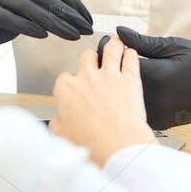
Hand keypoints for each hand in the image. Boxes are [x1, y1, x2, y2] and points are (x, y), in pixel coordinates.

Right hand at [0, 0, 92, 66]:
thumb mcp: (23, 7)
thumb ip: (42, 4)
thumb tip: (76, 14)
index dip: (72, 0)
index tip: (87, 18)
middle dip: (68, 14)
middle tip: (85, 29)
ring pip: (30, 7)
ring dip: (55, 24)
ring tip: (72, 36)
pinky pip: (10, 18)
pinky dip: (29, 27)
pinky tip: (44, 35)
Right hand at [51, 34, 156, 165]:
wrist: (117, 148)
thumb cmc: (91, 145)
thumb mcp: (61, 135)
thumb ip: (58, 122)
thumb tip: (59, 120)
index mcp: (66, 89)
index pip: (65, 77)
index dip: (71, 81)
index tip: (75, 86)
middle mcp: (86, 77)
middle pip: (87, 57)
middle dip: (91, 58)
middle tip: (94, 62)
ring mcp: (109, 76)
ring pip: (110, 49)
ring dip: (113, 45)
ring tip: (115, 43)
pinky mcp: (130, 79)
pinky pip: (131, 58)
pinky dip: (131, 53)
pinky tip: (131, 52)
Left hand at [111, 28, 190, 131]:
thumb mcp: (176, 46)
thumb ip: (144, 42)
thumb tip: (120, 32)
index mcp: (158, 75)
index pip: (119, 63)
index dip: (109, 52)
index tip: (107, 43)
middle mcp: (156, 98)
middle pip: (119, 84)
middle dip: (111, 69)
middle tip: (109, 56)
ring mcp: (158, 113)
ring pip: (125, 100)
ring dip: (119, 87)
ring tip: (119, 73)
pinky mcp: (161, 121)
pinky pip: (137, 111)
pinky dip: (131, 100)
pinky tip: (133, 90)